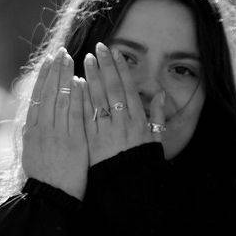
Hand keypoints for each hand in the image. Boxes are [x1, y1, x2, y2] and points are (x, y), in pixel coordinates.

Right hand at [20, 49, 88, 199]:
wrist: (49, 198)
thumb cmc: (43, 178)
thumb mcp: (32, 153)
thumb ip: (35, 132)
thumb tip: (37, 115)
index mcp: (30, 131)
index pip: (36, 97)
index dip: (42, 77)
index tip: (47, 61)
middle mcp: (41, 130)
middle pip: (47, 93)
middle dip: (54, 71)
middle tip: (60, 52)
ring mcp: (56, 134)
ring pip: (59, 99)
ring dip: (65, 77)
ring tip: (71, 59)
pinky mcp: (72, 141)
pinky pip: (74, 114)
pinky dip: (76, 97)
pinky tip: (80, 82)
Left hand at [82, 42, 165, 164]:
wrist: (127, 188)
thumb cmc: (141, 164)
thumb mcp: (155, 141)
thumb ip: (157, 117)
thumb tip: (160, 94)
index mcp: (139, 120)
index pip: (128, 88)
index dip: (120, 69)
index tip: (114, 52)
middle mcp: (123, 122)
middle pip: (112, 88)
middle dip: (104, 66)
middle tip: (97, 48)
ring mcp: (107, 131)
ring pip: (98, 99)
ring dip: (91, 77)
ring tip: (84, 60)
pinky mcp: (92, 141)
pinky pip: (85, 116)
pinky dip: (81, 100)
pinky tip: (75, 86)